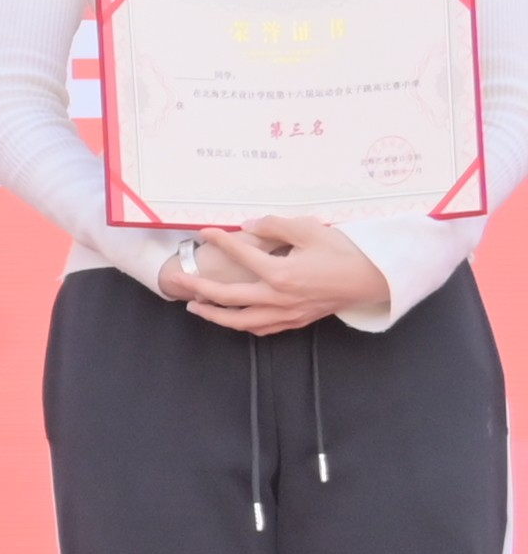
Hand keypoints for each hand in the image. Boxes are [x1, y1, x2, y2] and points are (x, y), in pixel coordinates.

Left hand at [160, 215, 390, 334]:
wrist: (374, 279)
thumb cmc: (345, 251)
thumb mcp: (311, 229)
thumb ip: (276, 226)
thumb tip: (248, 225)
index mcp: (280, 273)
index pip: (241, 254)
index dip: (220, 241)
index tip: (204, 232)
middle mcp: (278, 297)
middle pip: (227, 296)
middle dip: (199, 288)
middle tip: (179, 280)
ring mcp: (287, 313)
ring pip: (240, 320)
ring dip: (214, 314)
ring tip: (194, 306)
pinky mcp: (297, 320)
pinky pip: (262, 328)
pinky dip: (242, 325)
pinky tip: (232, 320)